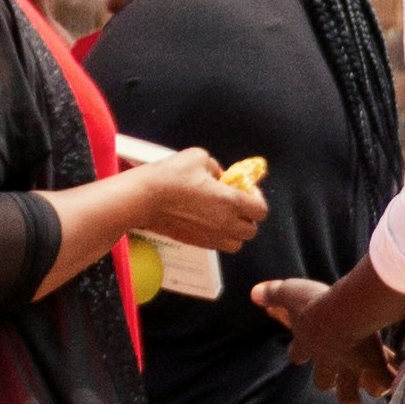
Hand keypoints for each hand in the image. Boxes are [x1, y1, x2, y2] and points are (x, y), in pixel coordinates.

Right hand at [130, 148, 264, 253]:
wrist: (143, 199)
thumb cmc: (171, 176)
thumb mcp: (199, 157)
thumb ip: (216, 168)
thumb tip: (220, 176)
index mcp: (230, 202)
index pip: (261, 211)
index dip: (257, 198)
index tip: (245, 189)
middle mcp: (224, 223)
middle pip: (251, 231)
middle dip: (248, 217)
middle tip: (235, 204)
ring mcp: (210, 236)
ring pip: (236, 244)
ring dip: (235, 231)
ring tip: (223, 217)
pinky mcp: (196, 243)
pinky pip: (217, 246)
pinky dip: (219, 236)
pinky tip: (206, 221)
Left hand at [254, 275, 398, 403]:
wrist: (343, 315)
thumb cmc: (315, 304)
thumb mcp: (289, 293)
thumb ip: (272, 294)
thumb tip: (253, 293)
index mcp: (307, 344)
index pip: (298, 353)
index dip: (298, 353)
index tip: (298, 354)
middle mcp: (327, 360)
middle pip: (322, 378)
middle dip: (325, 381)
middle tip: (328, 383)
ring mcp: (349, 366)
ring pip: (348, 391)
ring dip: (352, 401)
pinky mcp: (371, 365)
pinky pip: (380, 380)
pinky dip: (386, 385)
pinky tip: (391, 390)